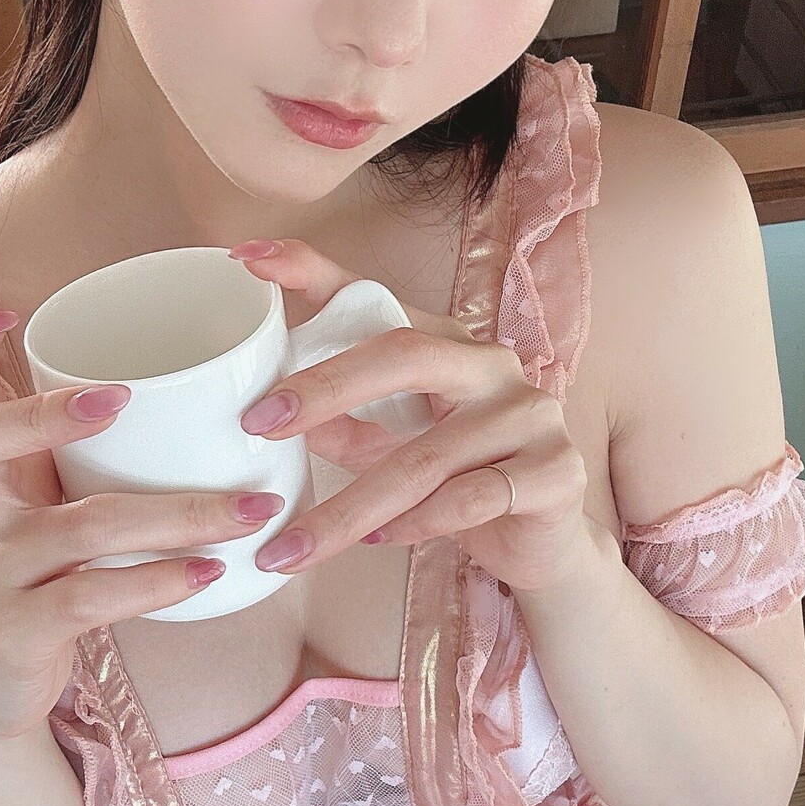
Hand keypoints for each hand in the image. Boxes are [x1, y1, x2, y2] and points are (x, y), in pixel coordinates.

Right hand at [0, 311, 286, 746]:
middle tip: (119, 398)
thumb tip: (200, 399)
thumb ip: (91, 459)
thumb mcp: (50, 511)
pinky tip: (207, 572)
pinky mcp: (18, 633)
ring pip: (73, 526)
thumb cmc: (42, 582)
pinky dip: (155, 581)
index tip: (3, 318)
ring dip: (172, 513)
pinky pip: (85, 597)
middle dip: (35, 412)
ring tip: (249, 509)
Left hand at [227, 238, 589, 596]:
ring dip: (351, 507)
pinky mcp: (554, 471)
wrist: (541, 546)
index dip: (314, 271)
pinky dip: (415, 524)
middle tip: (260, 423)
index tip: (251, 259)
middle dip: (324, 388)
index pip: (376, 295)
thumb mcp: (391, 450)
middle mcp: (492, 364)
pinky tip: (380, 540)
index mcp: (448, 344)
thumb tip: (278, 418)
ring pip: (426, 456)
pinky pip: (469, 498)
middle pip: (403, 355)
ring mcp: (530, 414)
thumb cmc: (458, 486)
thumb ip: (344, 429)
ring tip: (297, 544)